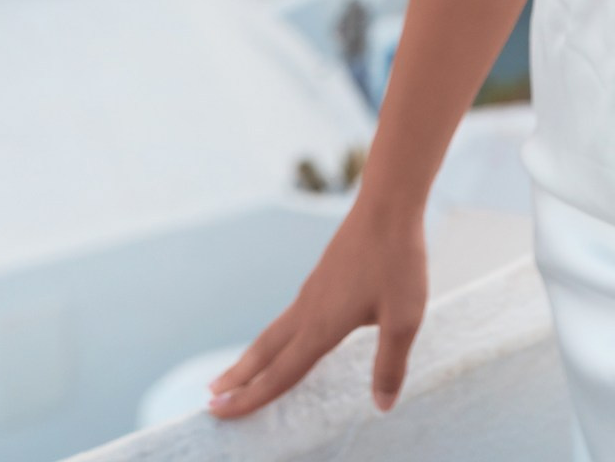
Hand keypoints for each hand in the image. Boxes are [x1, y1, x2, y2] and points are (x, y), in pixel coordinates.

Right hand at [206, 189, 428, 419]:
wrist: (389, 202)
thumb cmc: (398, 260)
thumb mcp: (405, 318)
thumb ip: (390, 364)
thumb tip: (382, 406)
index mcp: (322, 327)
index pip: (281, 374)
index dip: (250, 398)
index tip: (218, 413)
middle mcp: (309, 310)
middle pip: (266, 352)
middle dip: (238, 379)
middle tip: (210, 400)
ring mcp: (313, 290)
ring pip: (275, 331)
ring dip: (254, 357)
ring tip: (239, 372)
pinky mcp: (323, 275)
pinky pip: (291, 315)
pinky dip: (276, 336)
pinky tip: (288, 335)